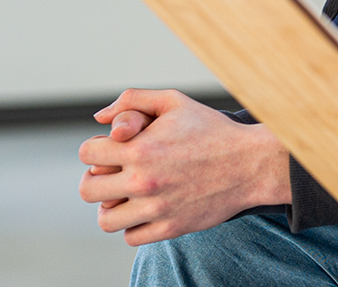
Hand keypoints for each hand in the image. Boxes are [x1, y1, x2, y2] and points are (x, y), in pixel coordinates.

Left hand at [78, 89, 290, 244]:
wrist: (250, 163)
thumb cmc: (211, 129)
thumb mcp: (174, 101)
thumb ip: (132, 100)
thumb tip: (98, 118)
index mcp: (141, 147)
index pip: (87, 153)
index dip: (96, 148)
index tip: (111, 149)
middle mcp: (143, 180)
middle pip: (87, 190)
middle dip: (96, 179)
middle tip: (113, 174)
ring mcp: (156, 207)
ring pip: (105, 220)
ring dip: (111, 206)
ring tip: (127, 195)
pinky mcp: (170, 227)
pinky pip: (131, 236)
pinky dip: (134, 224)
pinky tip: (147, 208)